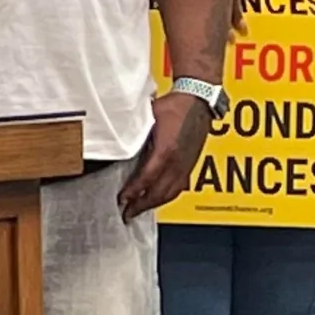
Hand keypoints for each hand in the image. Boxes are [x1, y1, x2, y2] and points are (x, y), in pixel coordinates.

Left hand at [119, 92, 212, 219]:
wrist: (198, 101)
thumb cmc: (173, 106)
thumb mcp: (147, 116)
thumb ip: (133, 132)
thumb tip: (116, 141)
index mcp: (166, 150)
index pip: (147, 178)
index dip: (133, 191)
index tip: (121, 200)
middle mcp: (178, 162)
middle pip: (159, 192)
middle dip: (141, 205)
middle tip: (126, 213)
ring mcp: (186, 165)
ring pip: (171, 193)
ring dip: (154, 204)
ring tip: (138, 210)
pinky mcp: (191, 164)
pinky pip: (179, 187)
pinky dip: (166, 196)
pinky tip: (158, 199)